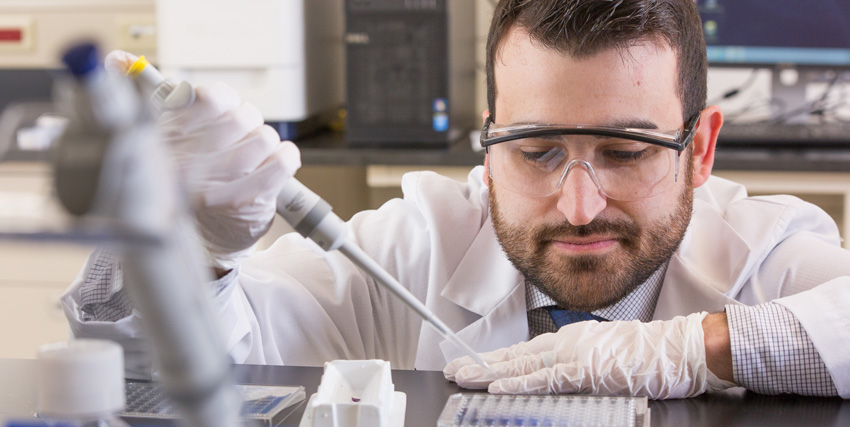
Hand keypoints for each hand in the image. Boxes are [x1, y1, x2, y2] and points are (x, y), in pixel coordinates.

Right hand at [106, 49, 298, 268]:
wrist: (202, 238)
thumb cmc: (188, 182)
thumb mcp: (165, 139)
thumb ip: (155, 99)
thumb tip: (118, 59)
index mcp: (165, 140)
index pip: (209, 98)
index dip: (225, 99)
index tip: (223, 107)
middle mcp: (188, 163)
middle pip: (242, 117)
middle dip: (249, 122)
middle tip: (241, 135)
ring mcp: (216, 184)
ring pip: (264, 137)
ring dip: (265, 142)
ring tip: (254, 155)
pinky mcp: (245, 201)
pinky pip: (281, 162)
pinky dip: (286, 156)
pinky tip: (277, 161)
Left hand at [444, 312, 734, 398]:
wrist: (680, 349)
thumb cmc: (649, 356)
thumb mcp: (605, 359)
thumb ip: (578, 367)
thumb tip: (557, 378)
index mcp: (571, 340)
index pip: (524, 352)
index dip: (496, 359)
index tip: (473, 364)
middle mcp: (567, 343)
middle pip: (516, 356)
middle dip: (482, 364)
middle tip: (454, 371)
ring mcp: (576, 355)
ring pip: (523, 364)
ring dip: (490, 372)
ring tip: (464, 378)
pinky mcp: (587, 370)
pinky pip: (547, 379)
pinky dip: (521, 382)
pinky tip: (500, 387)